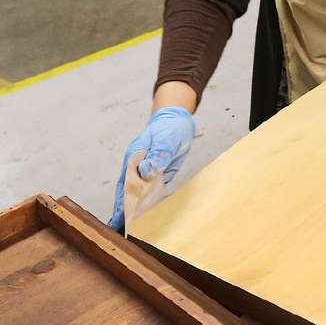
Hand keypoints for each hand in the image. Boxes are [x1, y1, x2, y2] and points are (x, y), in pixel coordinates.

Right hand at [108, 106, 194, 232]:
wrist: (177, 124)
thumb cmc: (169, 130)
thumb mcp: (165, 140)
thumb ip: (156, 156)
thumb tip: (145, 172)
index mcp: (133, 159)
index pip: (124, 185)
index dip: (120, 202)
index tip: (117, 218)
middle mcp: (135, 169)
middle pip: (125, 194)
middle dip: (121, 213)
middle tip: (116, 233)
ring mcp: (144, 175)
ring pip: (136, 197)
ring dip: (131, 213)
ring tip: (124, 233)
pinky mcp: (155, 178)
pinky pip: (149, 195)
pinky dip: (144, 207)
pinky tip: (140, 220)